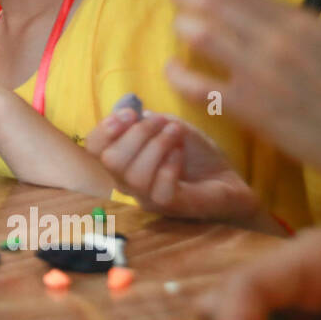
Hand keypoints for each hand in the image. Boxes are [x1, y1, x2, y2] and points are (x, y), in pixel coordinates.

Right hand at [86, 107, 261, 220]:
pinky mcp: (170, 207)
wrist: (227, 177)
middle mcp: (128, 183)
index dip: (106, 128)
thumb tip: (130, 112)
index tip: (131, 113)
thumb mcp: (168, 127)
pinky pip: (159, 189)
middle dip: (137, 134)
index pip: (93, 148)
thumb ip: (146, 120)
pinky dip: (170, 166)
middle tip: (161, 121)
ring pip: (134, 176)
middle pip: (110, 160)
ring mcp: (147, 198)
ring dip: (157, 146)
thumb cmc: (195, 154)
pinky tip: (181, 155)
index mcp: (122, 161)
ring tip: (175, 133)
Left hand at [169, 0, 320, 230]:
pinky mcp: (247, 108)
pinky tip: (172, 71)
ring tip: (177, 29)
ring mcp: (260, 72)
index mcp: (303, 22)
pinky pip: (195, 84)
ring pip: (201, 35)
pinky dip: (177, 74)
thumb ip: (294, 30)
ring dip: (183, 27)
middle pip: (216, 5)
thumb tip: (256, 16)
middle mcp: (278, 39)